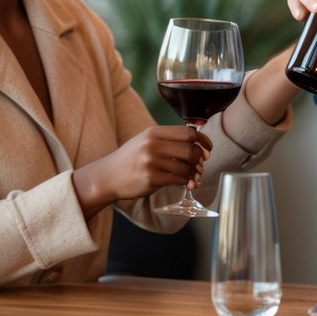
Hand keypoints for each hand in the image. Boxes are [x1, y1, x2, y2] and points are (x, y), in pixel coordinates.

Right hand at [97, 125, 212, 200]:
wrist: (108, 176)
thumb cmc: (131, 158)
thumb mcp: (146, 140)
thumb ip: (169, 140)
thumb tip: (198, 145)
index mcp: (154, 132)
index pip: (187, 133)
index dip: (203, 140)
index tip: (208, 148)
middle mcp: (153, 145)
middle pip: (189, 150)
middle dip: (199, 159)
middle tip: (200, 166)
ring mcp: (151, 162)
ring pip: (185, 167)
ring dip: (193, 173)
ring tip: (193, 177)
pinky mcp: (151, 179)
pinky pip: (178, 180)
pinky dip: (185, 182)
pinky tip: (184, 183)